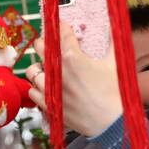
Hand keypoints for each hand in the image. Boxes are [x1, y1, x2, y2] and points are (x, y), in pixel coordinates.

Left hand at [24, 24, 124, 138]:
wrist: (110, 122)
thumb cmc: (114, 92)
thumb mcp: (114, 63)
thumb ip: (113, 42)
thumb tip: (116, 27)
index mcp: (72, 57)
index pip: (60, 32)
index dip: (62, 27)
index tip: (63, 26)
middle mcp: (57, 71)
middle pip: (39, 46)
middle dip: (46, 43)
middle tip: (53, 46)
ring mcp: (50, 89)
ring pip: (32, 70)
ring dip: (40, 68)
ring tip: (49, 71)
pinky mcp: (48, 104)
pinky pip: (32, 91)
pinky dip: (38, 88)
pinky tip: (48, 88)